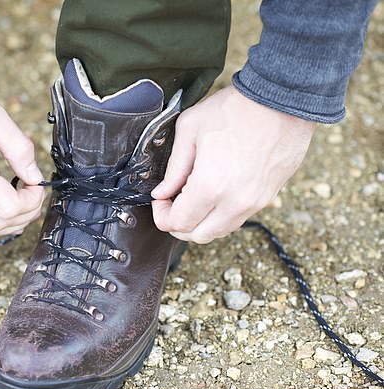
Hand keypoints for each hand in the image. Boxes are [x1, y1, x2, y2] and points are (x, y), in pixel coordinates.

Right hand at [0, 48, 44, 236]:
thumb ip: (18, 146)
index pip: (10, 208)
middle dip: (26, 213)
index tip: (37, 184)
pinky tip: (0, 204)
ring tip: (22, 201)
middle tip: (34, 194)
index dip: (32, 200)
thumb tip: (34, 175)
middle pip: (0, 224)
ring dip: (9, 222)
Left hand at [151, 85, 314, 243]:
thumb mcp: (190, 129)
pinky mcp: (268, 198)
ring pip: (219, 232)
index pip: (178, 223)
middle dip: (179, 224)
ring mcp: (254, 203)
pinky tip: (214, 195)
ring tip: (193, 199)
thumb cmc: (236, 109)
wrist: (282, 99)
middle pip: (197, 235)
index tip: (161, 201)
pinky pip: (238, 219)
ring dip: (201, 223)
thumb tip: (162, 192)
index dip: (162, 216)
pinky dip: (220, 216)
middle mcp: (234, 202)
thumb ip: (174, 167)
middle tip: (172, 203)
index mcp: (210, 186)